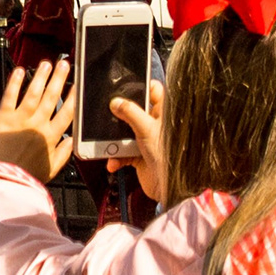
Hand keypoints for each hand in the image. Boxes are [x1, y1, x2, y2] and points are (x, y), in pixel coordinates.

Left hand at [0, 57, 73, 182]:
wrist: (3, 179)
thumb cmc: (25, 177)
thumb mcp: (52, 169)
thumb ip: (63, 154)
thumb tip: (71, 141)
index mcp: (51, 137)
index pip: (67, 112)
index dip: (73, 97)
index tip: (77, 86)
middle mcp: (38, 124)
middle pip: (52, 97)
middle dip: (59, 79)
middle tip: (64, 65)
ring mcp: (21, 118)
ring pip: (34, 92)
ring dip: (41, 76)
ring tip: (47, 63)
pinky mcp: (3, 116)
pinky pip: (11, 95)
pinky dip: (15, 81)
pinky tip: (20, 71)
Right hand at [107, 80, 165, 201]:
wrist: (170, 188)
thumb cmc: (167, 156)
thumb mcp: (146, 129)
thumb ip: (130, 112)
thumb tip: (116, 102)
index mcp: (163, 112)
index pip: (152, 90)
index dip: (139, 86)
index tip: (122, 86)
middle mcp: (155, 123)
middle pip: (133, 111)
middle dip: (119, 116)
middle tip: (107, 114)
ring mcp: (146, 139)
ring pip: (124, 132)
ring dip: (114, 140)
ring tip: (105, 143)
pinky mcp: (139, 154)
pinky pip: (122, 151)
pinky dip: (116, 156)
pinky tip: (113, 162)